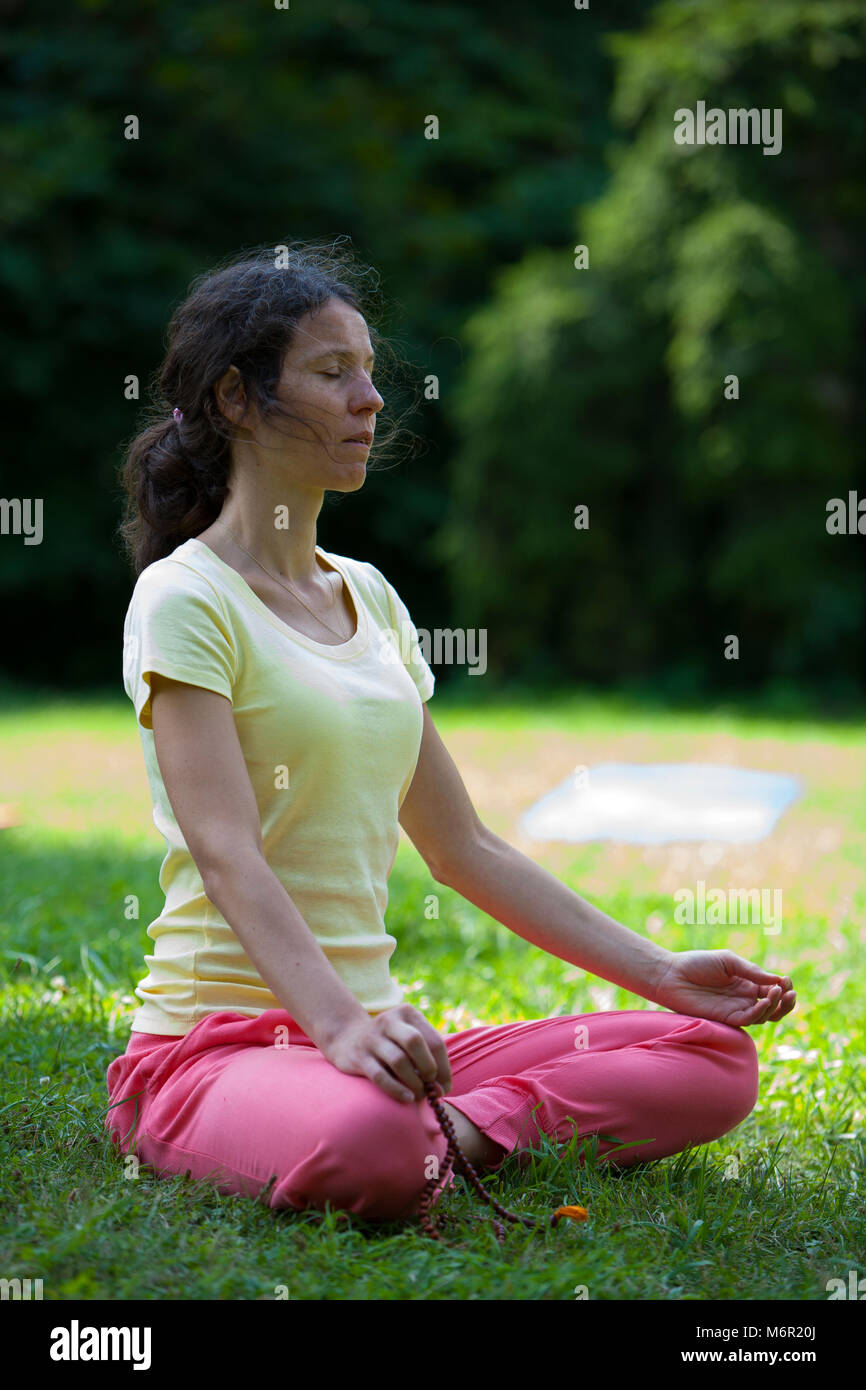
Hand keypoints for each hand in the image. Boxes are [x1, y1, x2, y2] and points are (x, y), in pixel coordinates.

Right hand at [320, 1003, 452, 1103]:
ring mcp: (372, 1037)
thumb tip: (442, 1090)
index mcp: (408, 1013)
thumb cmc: (390, 1044)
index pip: (434, 1040)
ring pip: (398, 1060)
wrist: (348, 1039)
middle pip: (415, 1042)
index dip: (444, 1067)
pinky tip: (407, 1098)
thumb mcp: (408, 1040)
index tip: (445, 1086)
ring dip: (414, 1082)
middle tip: (431, 1087)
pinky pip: (380, 1075)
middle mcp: (389, 1021)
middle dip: (428, 1068)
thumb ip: (428, 1060)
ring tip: (419, 1095)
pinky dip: (397, 1089)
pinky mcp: (359, 1056)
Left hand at [649, 950, 796, 1026]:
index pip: (773, 989)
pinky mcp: (726, 1019)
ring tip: (775, 993)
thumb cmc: (697, 963)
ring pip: (764, 1016)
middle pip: (774, 1007)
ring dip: (774, 1007)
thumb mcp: (728, 961)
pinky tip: (763, 1002)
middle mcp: (744, 998)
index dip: (784, 987)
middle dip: (786, 1002)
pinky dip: (759, 1013)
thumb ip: (752, 971)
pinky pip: (748, 1020)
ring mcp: (736, 1009)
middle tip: (791, 993)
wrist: (672, 975)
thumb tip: (777, 980)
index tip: (787, 980)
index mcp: (747, 983)